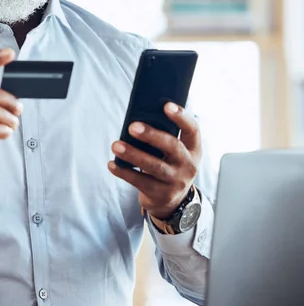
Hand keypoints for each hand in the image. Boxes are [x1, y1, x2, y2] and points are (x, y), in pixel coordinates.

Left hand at [108, 103, 201, 219]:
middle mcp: (188, 165)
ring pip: (154, 166)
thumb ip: (163, 137)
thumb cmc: (167, 165)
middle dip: (151, 135)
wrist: (171, 201)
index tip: (166, 105)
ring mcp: (176, 181)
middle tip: (132, 126)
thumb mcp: (174, 153)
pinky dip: (124, 172)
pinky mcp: (161, 194)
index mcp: (193, 149)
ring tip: (116, 145)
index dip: (181, 117)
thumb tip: (137, 119)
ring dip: (133, 154)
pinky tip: (112, 164)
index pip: (192, 130)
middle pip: (172, 146)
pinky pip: (140, 181)